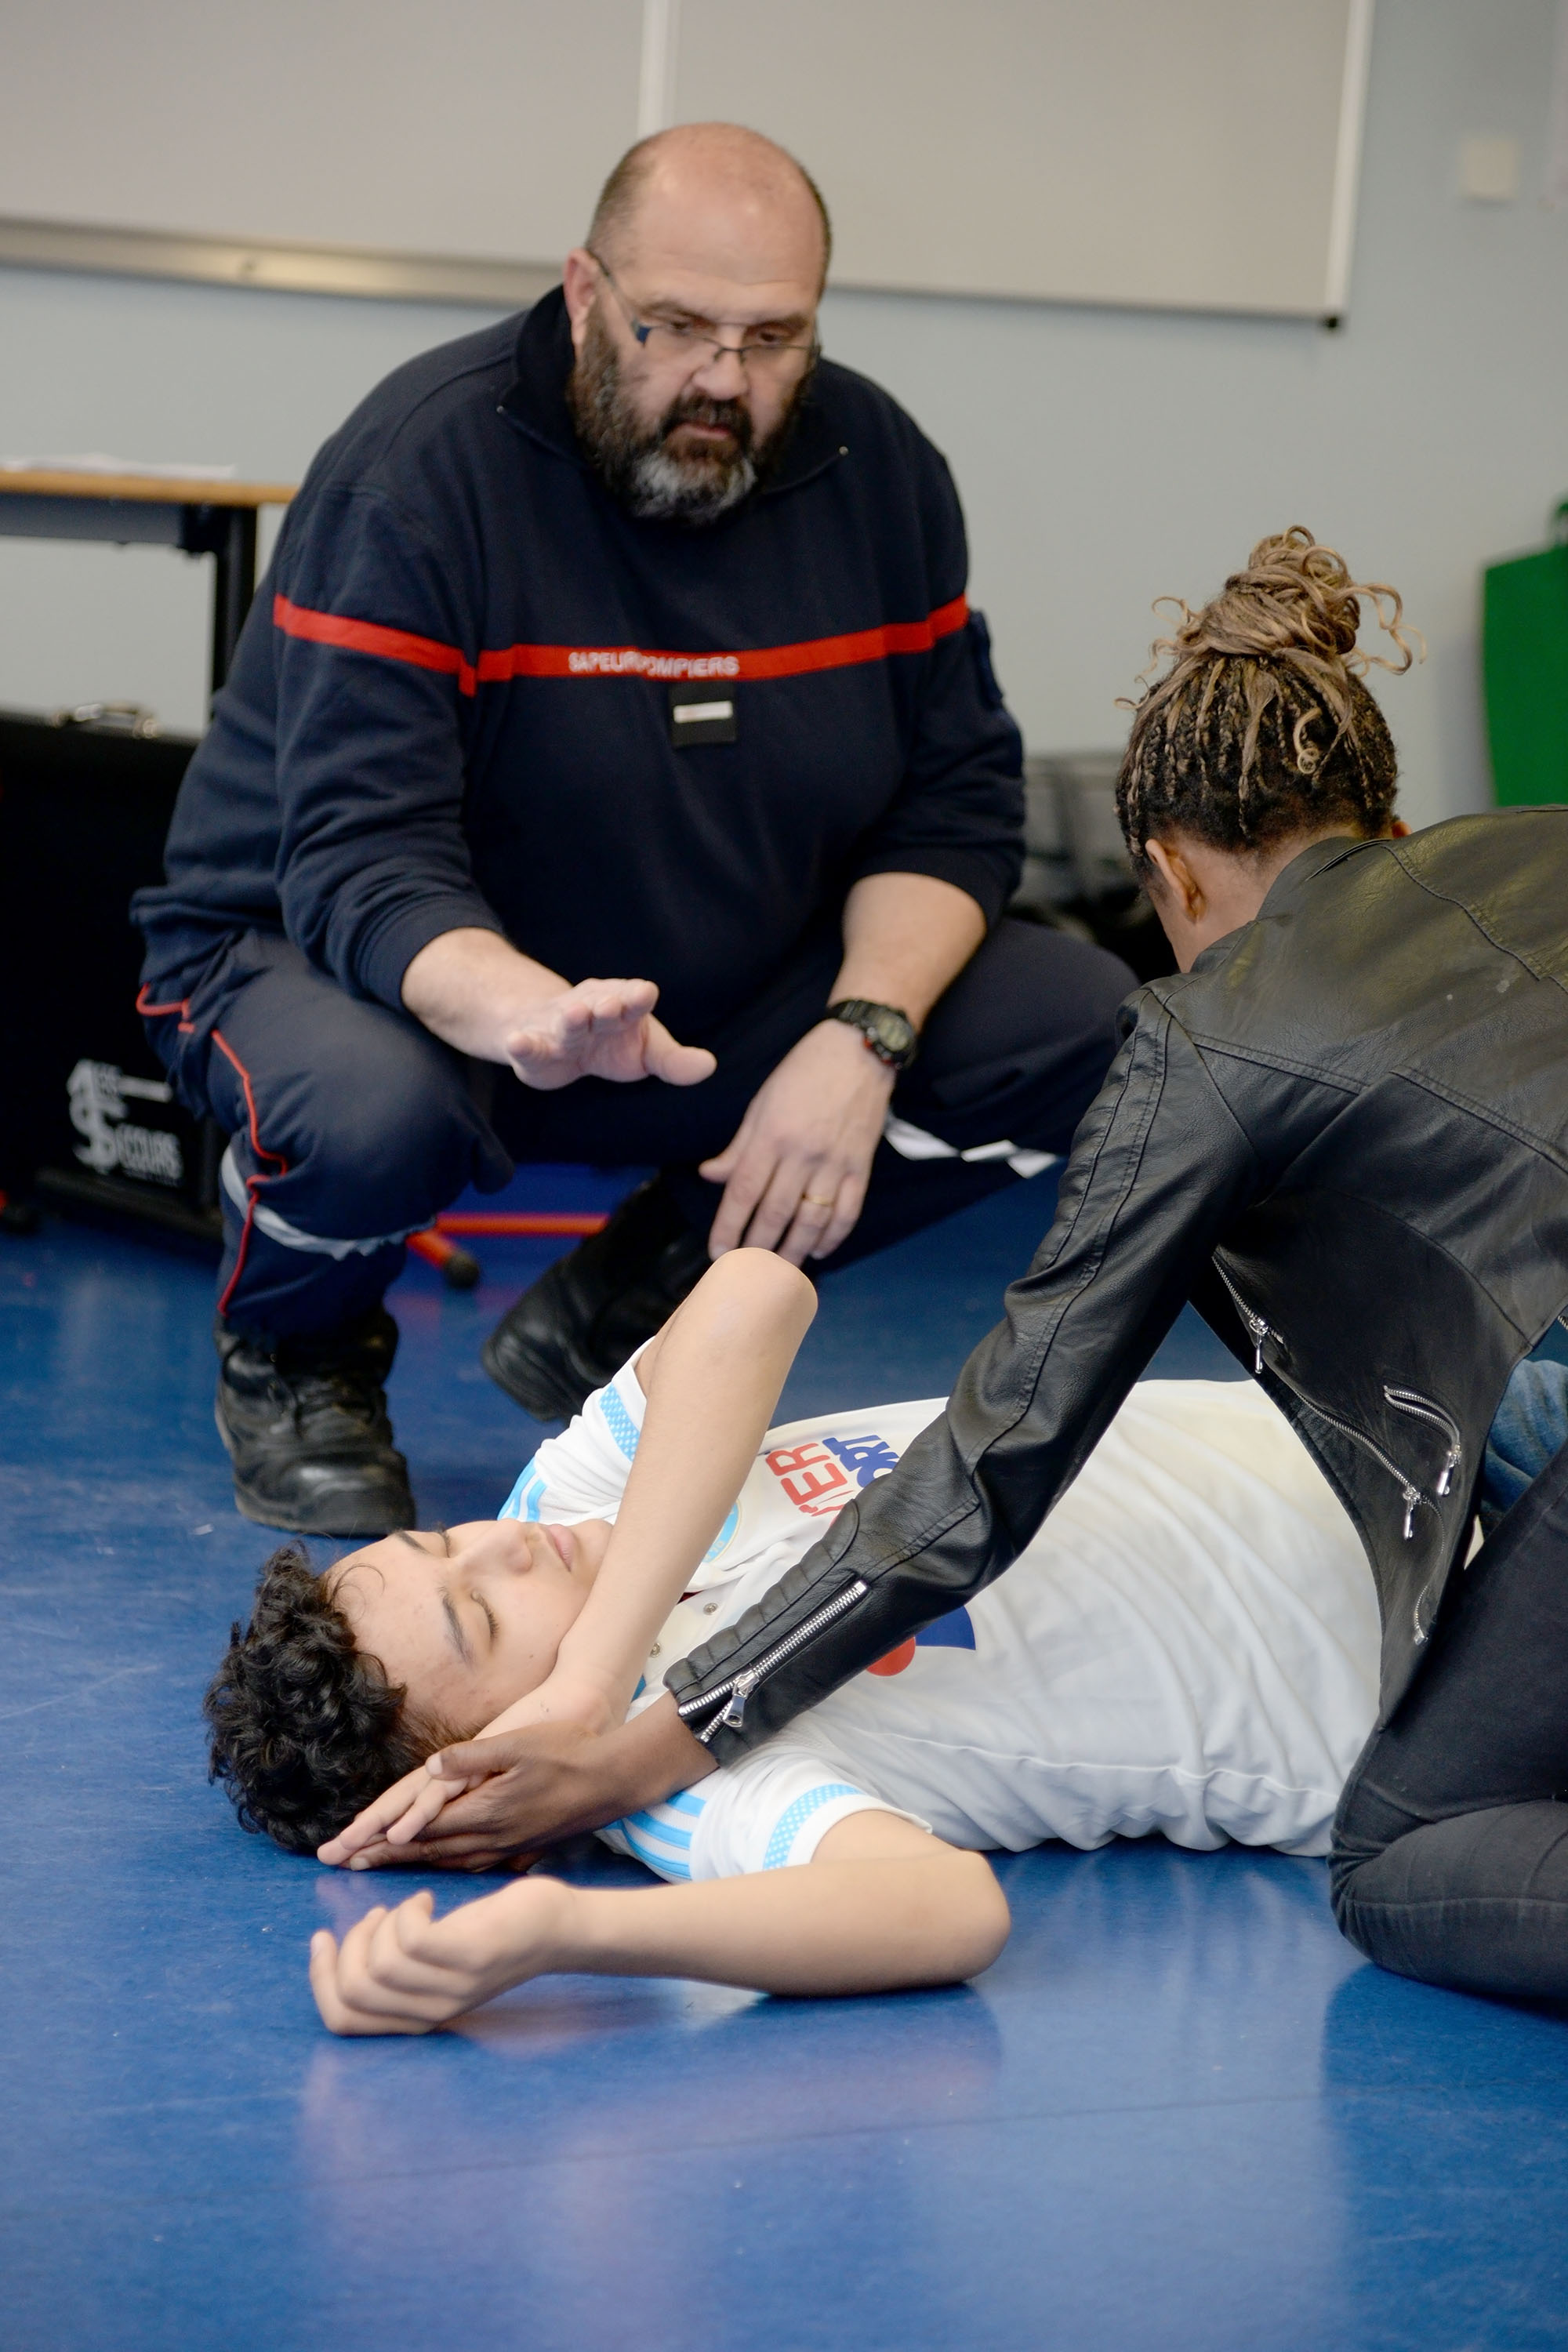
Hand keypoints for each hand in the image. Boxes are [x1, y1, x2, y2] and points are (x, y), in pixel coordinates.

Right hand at [309, 1879, 571, 2034]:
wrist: (554, 1930)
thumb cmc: (487, 1937)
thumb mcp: (434, 1965)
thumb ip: (394, 1970)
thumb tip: (337, 1952)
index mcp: (415, 2017)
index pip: (341, 2021)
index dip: (320, 1980)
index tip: (323, 1938)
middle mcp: (431, 2011)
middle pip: (353, 1992)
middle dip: (348, 1946)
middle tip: (374, 1916)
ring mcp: (452, 1985)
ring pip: (379, 1965)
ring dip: (381, 1924)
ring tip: (406, 1908)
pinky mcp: (471, 1954)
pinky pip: (412, 1939)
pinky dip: (408, 1910)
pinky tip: (428, 1900)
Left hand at [317, 1701, 713, 1875]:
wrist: (613, 1781)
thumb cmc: (568, 1754)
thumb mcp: (520, 1745)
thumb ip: (473, 1759)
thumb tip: (432, 1767)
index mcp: (484, 1813)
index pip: (419, 1830)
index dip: (379, 1838)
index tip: (345, 1847)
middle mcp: (489, 1837)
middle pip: (423, 1851)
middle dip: (380, 1855)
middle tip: (341, 1863)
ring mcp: (505, 1846)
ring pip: (443, 1860)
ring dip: (405, 1862)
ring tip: (374, 1864)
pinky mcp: (518, 1846)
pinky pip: (468, 1862)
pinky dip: (439, 1865)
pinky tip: (433, 1864)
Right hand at [504, 978, 715, 1091]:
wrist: (556, 1037)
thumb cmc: (611, 1041)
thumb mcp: (646, 1051)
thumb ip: (674, 1061)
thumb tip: (708, 1067)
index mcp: (623, 1007)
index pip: (633, 1001)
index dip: (637, 998)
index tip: (645, 993)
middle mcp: (592, 1011)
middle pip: (600, 1008)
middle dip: (606, 1006)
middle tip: (611, 1005)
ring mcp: (561, 1027)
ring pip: (567, 1023)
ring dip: (571, 1019)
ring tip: (574, 1015)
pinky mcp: (536, 1048)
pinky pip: (528, 1045)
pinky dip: (523, 1043)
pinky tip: (516, 1042)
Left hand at [699, 1020, 893, 1262]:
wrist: (858, 1051)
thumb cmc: (803, 1072)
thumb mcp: (761, 1103)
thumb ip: (737, 1145)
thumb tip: (709, 1174)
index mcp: (771, 1135)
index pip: (743, 1191)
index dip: (728, 1226)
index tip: (718, 1251)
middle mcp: (802, 1153)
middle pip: (775, 1212)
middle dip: (757, 1247)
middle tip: (746, 1270)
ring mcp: (834, 1162)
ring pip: (811, 1219)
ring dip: (793, 1250)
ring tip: (779, 1271)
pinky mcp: (861, 1166)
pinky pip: (847, 1211)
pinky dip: (832, 1237)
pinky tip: (818, 1250)